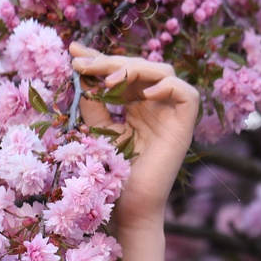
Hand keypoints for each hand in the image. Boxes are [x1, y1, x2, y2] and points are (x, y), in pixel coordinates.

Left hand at [69, 41, 199, 233]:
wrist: (128, 209)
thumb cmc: (112, 176)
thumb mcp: (97, 129)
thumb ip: (93, 100)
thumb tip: (80, 65)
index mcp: (136, 106)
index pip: (121, 73)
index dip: (99, 59)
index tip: (73, 51)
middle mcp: (155, 106)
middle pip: (139, 67)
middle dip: (110, 62)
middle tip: (83, 64)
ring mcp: (171, 115)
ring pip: (162, 71)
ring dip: (133, 70)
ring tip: (107, 80)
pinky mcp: (185, 127)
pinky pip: (186, 94)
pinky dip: (168, 86)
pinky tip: (144, 94)